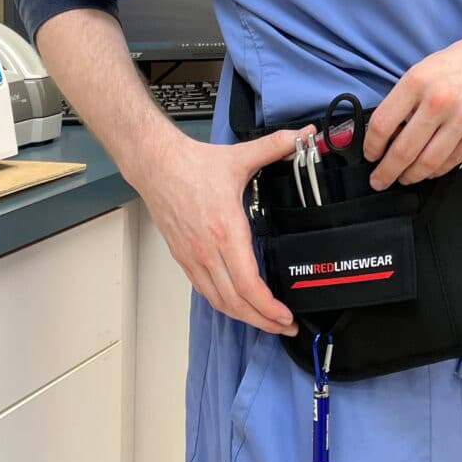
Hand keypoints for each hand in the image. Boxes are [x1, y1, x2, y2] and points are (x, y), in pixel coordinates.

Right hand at [127, 125, 313, 334]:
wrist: (155, 165)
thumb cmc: (193, 165)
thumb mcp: (240, 155)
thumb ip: (277, 145)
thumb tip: (306, 135)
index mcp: (225, 231)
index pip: (247, 283)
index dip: (267, 307)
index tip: (285, 315)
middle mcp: (207, 251)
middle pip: (236, 301)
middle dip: (263, 321)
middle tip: (285, 326)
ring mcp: (193, 257)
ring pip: (219, 301)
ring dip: (244, 317)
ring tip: (267, 322)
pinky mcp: (184, 257)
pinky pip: (206, 291)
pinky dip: (225, 304)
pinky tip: (238, 305)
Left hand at [363, 22, 461, 189]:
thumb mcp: (427, 67)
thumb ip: (406, 97)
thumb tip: (386, 130)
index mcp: (418, 80)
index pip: (383, 123)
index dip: (371, 145)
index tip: (369, 154)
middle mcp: (439, 100)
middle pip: (403, 150)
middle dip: (387, 171)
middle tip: (379, 180)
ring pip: (428, 162)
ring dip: (411, 176)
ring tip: (403, 178)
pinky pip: (452, 160)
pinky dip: (436, 170)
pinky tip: (428, 170)